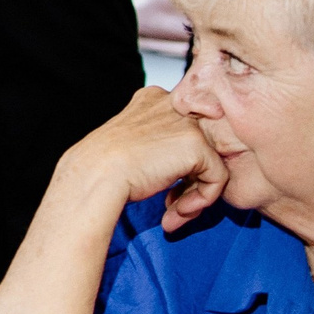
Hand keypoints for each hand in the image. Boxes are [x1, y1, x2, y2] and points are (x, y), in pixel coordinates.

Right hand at [55, 87, 228, 232]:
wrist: (96, 175)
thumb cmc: (102, 167)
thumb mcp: (129, 146)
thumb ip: (157, 147)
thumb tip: (179, 171)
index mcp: (152, 99)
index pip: (183, 132)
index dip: (178, 166)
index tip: (164, 190)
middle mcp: (174, 105)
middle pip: (200, 148)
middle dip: (190, 183)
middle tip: (173, 207)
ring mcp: (187, 123)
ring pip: (211, 164)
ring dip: (195, 196)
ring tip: (174, 214)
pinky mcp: (197, 145)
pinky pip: (217, 179)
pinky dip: (202, 200)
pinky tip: (177, 210)